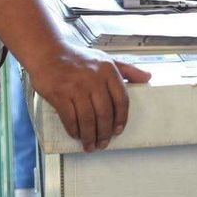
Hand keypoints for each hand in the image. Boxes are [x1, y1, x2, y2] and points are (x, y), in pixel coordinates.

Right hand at [27, 44, 150, 152]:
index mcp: (108, 70)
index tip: (118, 130)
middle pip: (105, 113)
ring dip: (89, 136)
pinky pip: (70, 118)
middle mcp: (94, 78)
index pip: (121, 99)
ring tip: (89, 144)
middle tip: (103, 143)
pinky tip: (76, 134)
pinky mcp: (60, 93)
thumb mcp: (105, 59)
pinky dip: (74, 130)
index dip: (121, 119)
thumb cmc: (78, 58)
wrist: (48, 52)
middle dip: (104, 133)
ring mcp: (76, 86)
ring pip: (87, 119)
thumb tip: (148, 77)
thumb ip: (127, 69)